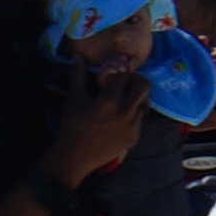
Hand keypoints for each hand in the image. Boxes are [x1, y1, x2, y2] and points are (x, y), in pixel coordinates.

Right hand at [47, 63, 147, 187]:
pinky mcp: (134, 138)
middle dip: (135, 81)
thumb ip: (79, 76)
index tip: (110, 77)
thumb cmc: (70, 127)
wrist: (72, 159)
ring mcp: (132, 126)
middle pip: (144, 85)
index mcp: (109, 100)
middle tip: (124, 84)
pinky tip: (120, 119)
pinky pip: (140, 120)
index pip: (122, 75)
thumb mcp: (74, 100)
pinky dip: (133, 116)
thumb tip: (78, 56)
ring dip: (135, 99)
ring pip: (145, 103)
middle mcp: (125, 112)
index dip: (116, 73)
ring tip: (122, 102)